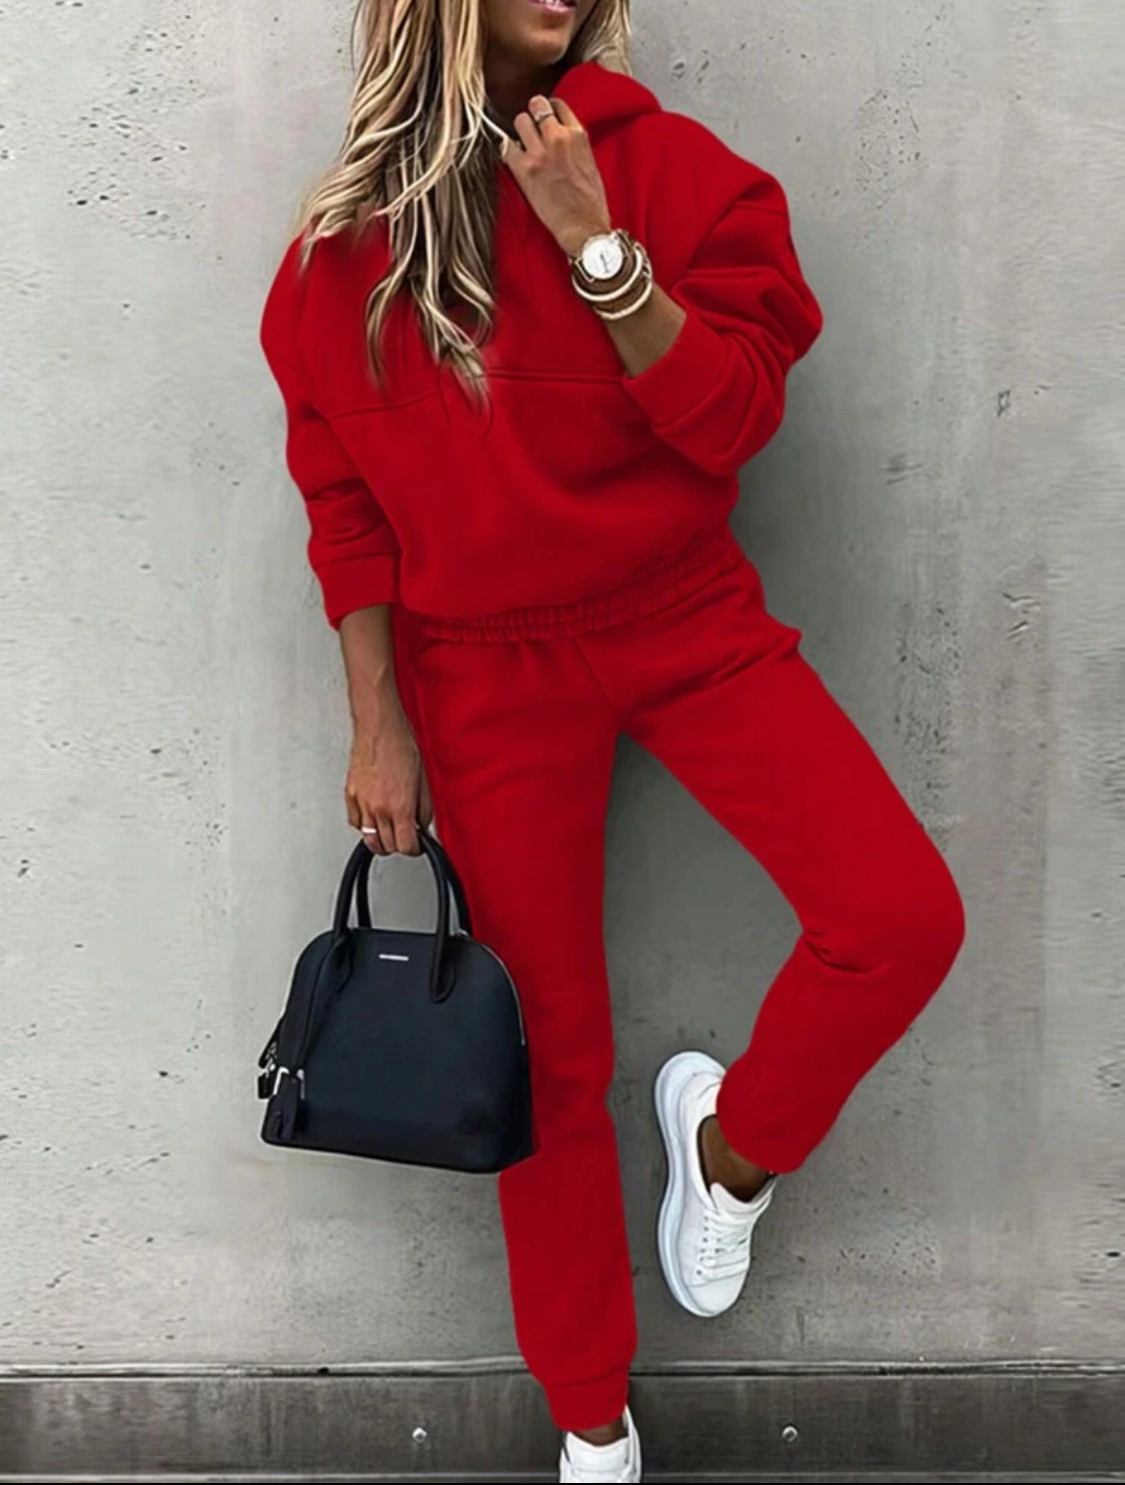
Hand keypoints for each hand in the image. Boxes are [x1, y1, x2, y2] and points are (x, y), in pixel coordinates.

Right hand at [344, 701, 432, 856]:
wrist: (379, 728)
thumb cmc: (401, 745)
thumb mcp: (423, 780)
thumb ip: (423, 808)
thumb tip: (422, 825)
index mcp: (400, 806)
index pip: (406, 846)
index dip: (415, 849)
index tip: (417, 845)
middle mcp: (378, 808)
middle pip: (387, 846)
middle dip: (399, 845)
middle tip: (406, 836)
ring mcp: (361, 803)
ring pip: (369, 839)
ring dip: (381, 840)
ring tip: (390, 832)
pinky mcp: (350, 795)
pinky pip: (356, 823)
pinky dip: (365, 826)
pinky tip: (374, 818)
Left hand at [501, 94, 611, 257]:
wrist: (584, 227)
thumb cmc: (591, 204)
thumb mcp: (590, 163)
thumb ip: (575, 145)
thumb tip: (562, 139)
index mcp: (578, 136)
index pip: (558, 105)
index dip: (549, 110)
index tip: (545, 117)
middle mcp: (558, 138)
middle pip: (537, 106)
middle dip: (533, 115)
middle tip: (531, 127)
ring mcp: (540, 152)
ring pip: (520, 120)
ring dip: (520, 131)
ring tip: (523, 143)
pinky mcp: (525, 169)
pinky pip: (506, 147)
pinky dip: (508, 150)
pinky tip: (513, 158)